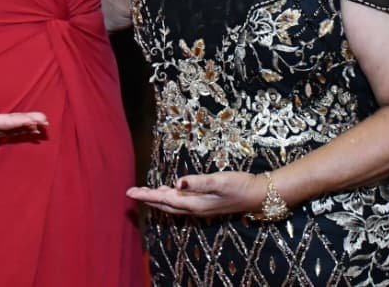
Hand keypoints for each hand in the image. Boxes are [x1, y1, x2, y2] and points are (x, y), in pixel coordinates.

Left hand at [127, 171, 266, 217]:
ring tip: (144, 193)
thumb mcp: (219, 181)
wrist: (257, 195)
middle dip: (147, 198)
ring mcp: (200, 208)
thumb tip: (178, 182)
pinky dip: (170, 199)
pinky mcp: (205, 204)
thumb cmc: (239, 185)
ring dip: (157, 199)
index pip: (164, 199)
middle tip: (131, 192)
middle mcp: (194, 208)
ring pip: (172, 205)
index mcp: (194, 203)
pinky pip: (181, 204)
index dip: (146, 195)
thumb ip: (198, 182)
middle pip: (165, 204)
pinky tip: (170, 193)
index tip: (130, 192)